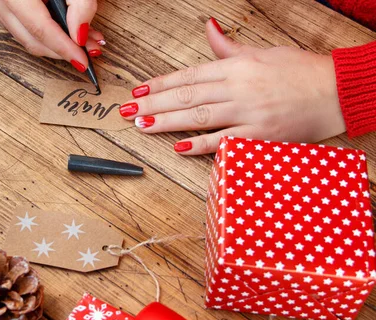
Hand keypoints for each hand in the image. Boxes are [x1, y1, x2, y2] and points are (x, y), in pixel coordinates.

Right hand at [0, 0, 104, 71]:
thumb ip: (80, 3)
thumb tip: (80, 34)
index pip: (40, 29)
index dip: (64, 48)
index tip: (84, 61)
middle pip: (32, 40)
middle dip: (63, 50)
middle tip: (91, 50)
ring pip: (27, 38)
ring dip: (57, 45)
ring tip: (85, 40)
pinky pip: (22, 28)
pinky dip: (46, 34)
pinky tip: (67, 32)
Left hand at [119, 18, 345, 154]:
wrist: (336, 92)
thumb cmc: (300, 72)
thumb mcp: (262, 52)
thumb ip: (228, 47)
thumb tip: (209, 28)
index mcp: (236, 66)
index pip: (188, 76)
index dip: (160, 84)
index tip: (138, 91)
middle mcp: (237, 87)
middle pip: (186, 96)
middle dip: (153, 103)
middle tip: (127, 111)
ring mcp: (247, 112)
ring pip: (198, 117)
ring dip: (166, 122)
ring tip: (142, 126)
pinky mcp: (259, 135)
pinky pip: (223, 141)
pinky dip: (199, 145)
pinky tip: (178, 147)